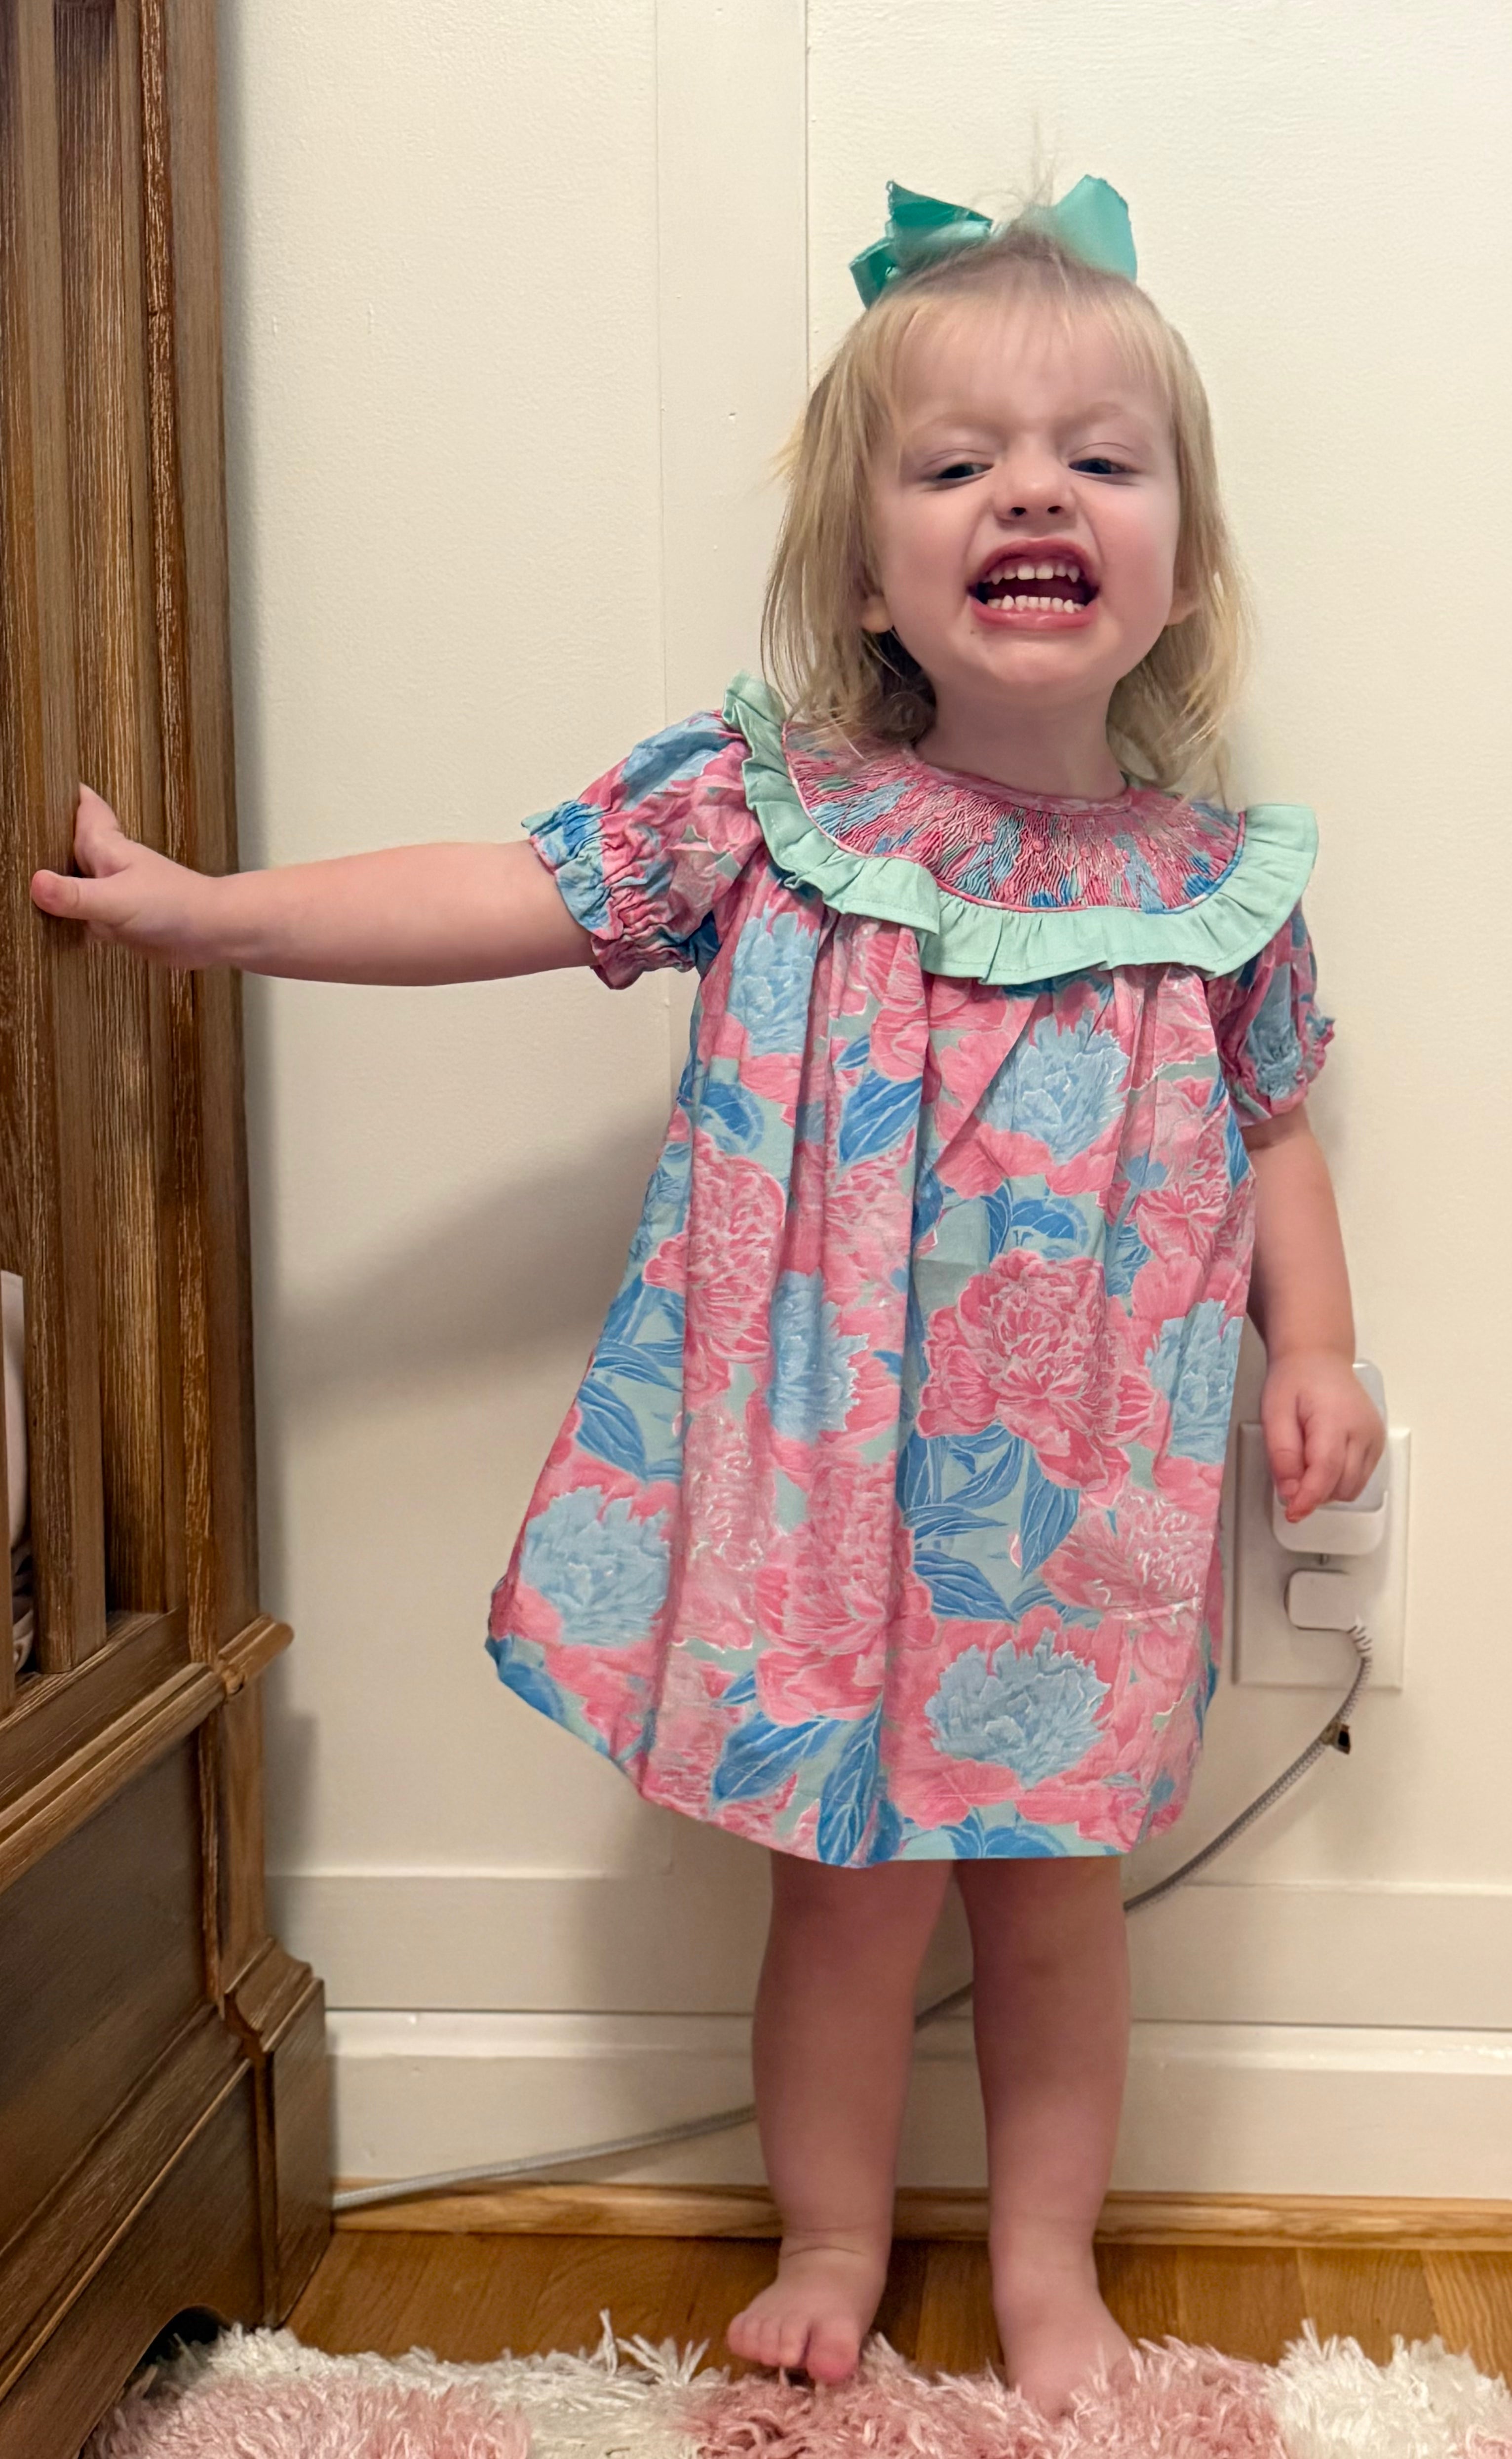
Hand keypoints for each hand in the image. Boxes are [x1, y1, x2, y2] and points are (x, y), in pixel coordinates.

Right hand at [31, 786, 218, 967]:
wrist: (213, 935)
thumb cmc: (175, 905)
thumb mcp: (118, 899)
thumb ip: (76, 895)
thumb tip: (36, 883)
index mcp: (105, 846)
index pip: (82, 806)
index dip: (63, 793)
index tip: (36, 783)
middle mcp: (105, 865)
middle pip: (67, 843)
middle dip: (45, 839)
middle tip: (17, 834)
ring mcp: (109, 893)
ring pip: (72, 881)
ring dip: (53, 882)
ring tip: (20, 877)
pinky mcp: (115, 921)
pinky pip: (82, 914)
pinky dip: (66, 917)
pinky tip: (47, 924)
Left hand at [1260, 1348, 1385, 1523]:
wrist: (1318, 1359)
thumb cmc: (1295, 1381)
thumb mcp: (1274, 1412)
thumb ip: (1281, 1453)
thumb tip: (1289, 1491)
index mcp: (1336, 1419)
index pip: (1326, 1472)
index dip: (1309, 1498)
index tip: (1293, 1512)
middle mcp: (1363, 1431)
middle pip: (1342, 1485)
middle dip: (1314, 1493)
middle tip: (1290, 1475)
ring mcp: (1374, 1438)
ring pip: (1353, 1487)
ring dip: (1327, 1489)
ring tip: (1305, 1461)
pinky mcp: (1377, 1444)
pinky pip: (1360, 1478)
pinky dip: (1339, 1480)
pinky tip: (1321, 1460)